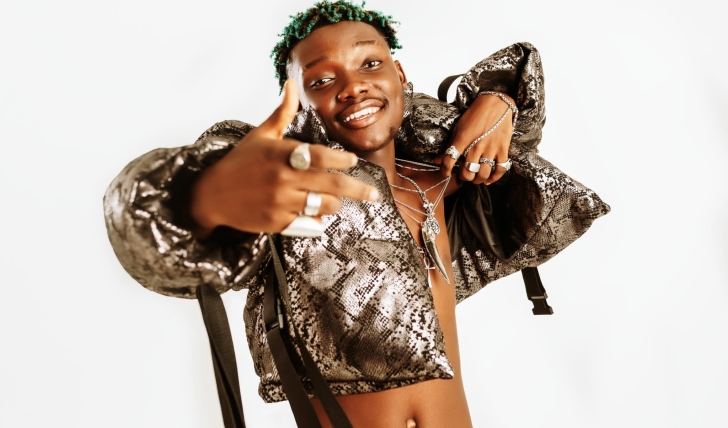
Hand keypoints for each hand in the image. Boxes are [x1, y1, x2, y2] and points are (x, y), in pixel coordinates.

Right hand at [189, 80, 378, 237]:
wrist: (211, 195)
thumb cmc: (239, 162)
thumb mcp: (260, 135)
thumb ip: (282, 113)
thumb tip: (292, 86)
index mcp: (281, 154)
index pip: (320, 156)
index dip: (341, 160)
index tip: (353, 161)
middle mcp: (282, 179)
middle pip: (332, 185)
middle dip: (359, 190)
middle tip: (375, 194)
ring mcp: (280, 203)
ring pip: (324, 206)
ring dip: (336, 203)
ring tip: (338, 200)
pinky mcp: (277, 223)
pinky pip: (309, 223)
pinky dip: (317, 219)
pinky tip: (317, 214)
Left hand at [435, 93, 513, 184]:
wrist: (496, 103)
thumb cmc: (475, 114)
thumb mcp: (458, 128)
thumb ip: (449, 146)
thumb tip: (436, 160)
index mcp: (463, 139)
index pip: (449, 160)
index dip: (445, 170)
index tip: (445, 173)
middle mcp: (476, 146)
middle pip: (467, 172)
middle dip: (464, 177)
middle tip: (464, 174)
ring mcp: (491, 148)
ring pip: (483, 173)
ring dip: (477, 180)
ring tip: (475, 178)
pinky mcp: (503, 149)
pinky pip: (500, 169)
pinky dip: (494, 178)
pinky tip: (488, 179)